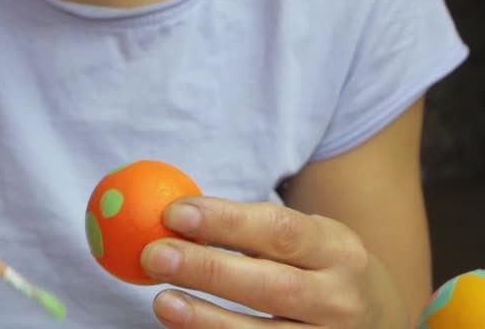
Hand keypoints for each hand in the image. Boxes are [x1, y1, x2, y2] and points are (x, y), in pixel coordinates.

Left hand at [141, 196, 410, 327]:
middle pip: (272, 284)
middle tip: (156, 256)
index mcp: (337, 249)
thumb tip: (174, 218)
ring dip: (208, 319)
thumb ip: (251, 230)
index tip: (174, 213)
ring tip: (162, 301)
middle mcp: (339, 297)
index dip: (225, 222)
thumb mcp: (307, 238)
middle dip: (209, 270)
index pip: (280, 230)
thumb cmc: (320, 268)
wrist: (375, 316)